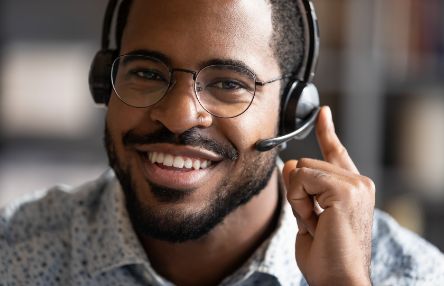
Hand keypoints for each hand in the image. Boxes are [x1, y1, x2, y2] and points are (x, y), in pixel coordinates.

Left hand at [283, 106, 374, 285]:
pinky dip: (298, 200)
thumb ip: (302, 189)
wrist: (338, 279)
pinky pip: (302, 178)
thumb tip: (291, 164)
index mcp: (351, 188)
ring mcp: (354, 184)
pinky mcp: (346, 190)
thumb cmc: (326, 256)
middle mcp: (358, 182)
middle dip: (298, 193)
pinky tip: (314, 220)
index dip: (327, 132)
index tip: (322, 113)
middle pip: (305, 164)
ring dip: (298, 199)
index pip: (336, 153)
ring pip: (302, 170)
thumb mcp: (307, 216)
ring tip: (315, 224)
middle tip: (312, 222)